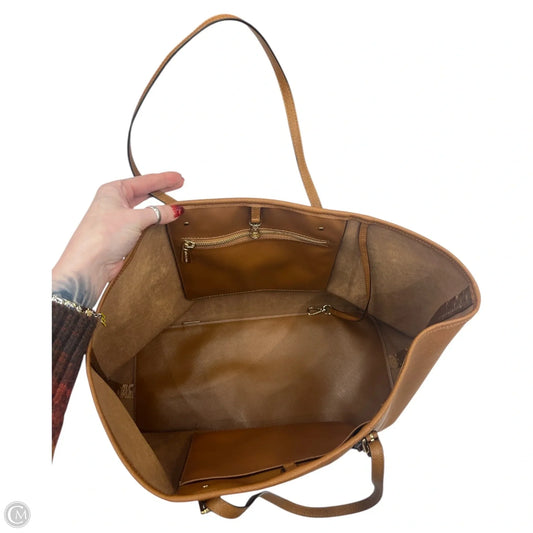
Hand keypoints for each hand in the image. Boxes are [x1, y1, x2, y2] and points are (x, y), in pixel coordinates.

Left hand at [52, 171, 183, 307]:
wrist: (90, 264)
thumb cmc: (101, 236)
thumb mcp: (135, 218)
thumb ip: (157, 213)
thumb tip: (175, 210)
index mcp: (113, 191)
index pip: (144, 181)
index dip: (163, 179)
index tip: (178, 177)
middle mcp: (114, 203)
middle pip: (144, 193)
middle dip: (162, 190)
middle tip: (179, 185)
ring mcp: (119, 220)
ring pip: (144, 210)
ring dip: (159, 209)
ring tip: (175, 206)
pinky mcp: (123, 236)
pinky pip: (144, 226)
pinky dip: (155, 224)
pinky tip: (165, 223)